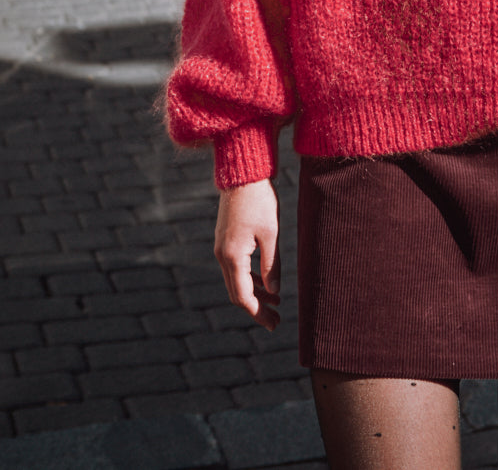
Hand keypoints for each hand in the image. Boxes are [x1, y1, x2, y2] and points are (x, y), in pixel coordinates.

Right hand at [214, 179, 280, 328]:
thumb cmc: (259, 200)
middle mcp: (222, 255)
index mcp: (233, 256)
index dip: (258, 313)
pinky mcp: (225, 239)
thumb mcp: (271, 233)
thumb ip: (271, 265)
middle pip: (237, 293)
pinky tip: (265, 281)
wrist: (242, 173)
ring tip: (276, 300)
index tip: (274, 324)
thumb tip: (273, 291)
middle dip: (256, 308)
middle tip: (276, 319)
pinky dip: (249, 278)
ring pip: (236, 281)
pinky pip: (235, 268)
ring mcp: (221, 247)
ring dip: (254, 293)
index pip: (243, 297)